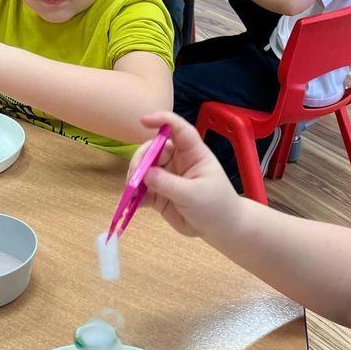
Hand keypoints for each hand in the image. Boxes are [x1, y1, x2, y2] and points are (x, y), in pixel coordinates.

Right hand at [129, 112, 239, 239]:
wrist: (219, 229)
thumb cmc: (216, 205)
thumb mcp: (194, 194)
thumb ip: (169, 184)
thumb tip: (144, 173)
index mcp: (192, 153)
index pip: (178, 130)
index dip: (162, 120)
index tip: (143, 121)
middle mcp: (177, 161)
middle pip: (154, 150)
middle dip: (141, 159)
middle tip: (135, 177)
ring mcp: (166, 177)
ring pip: (144, 169)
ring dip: (134, 178)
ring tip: (132, 192)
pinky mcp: (159, 195)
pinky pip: (142, 191)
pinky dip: (134, 196)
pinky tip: (131, 203)